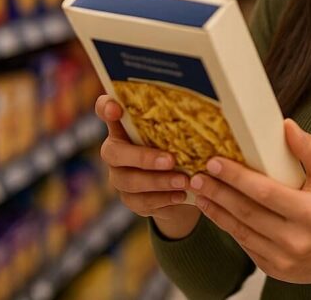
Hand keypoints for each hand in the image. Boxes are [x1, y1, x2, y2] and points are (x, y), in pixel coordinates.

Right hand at [95, 95, 200, 237]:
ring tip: (184, 181)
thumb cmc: (181, 150)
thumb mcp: (179, 134)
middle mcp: (117, 151)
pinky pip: (141, 201)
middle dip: (143, 157)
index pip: (105, 110)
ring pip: (129, 181)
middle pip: (113, 152)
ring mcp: (120, 177)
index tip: (116, 108)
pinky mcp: (131, 200)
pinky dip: (164, 199)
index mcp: (125, 127)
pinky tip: (182, 195)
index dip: (106, 108)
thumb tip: (205, 109)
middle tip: (170, 160)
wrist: (184, 189)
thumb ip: (178, 122)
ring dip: (158, 181)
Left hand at [188, 119, 310, 297]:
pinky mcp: (272, 268)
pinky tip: (215, 210)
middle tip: (198, 175)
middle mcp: (295, 239)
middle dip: (219, 192)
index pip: (265, 192)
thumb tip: (287, 126)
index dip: (237, 177)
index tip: (216, 162)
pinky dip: (227, 225)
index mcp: (310, 212)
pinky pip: (244, 244)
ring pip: (240, 230)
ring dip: (216, 209)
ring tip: (200, 191)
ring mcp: (282, 258)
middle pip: (247, 212)